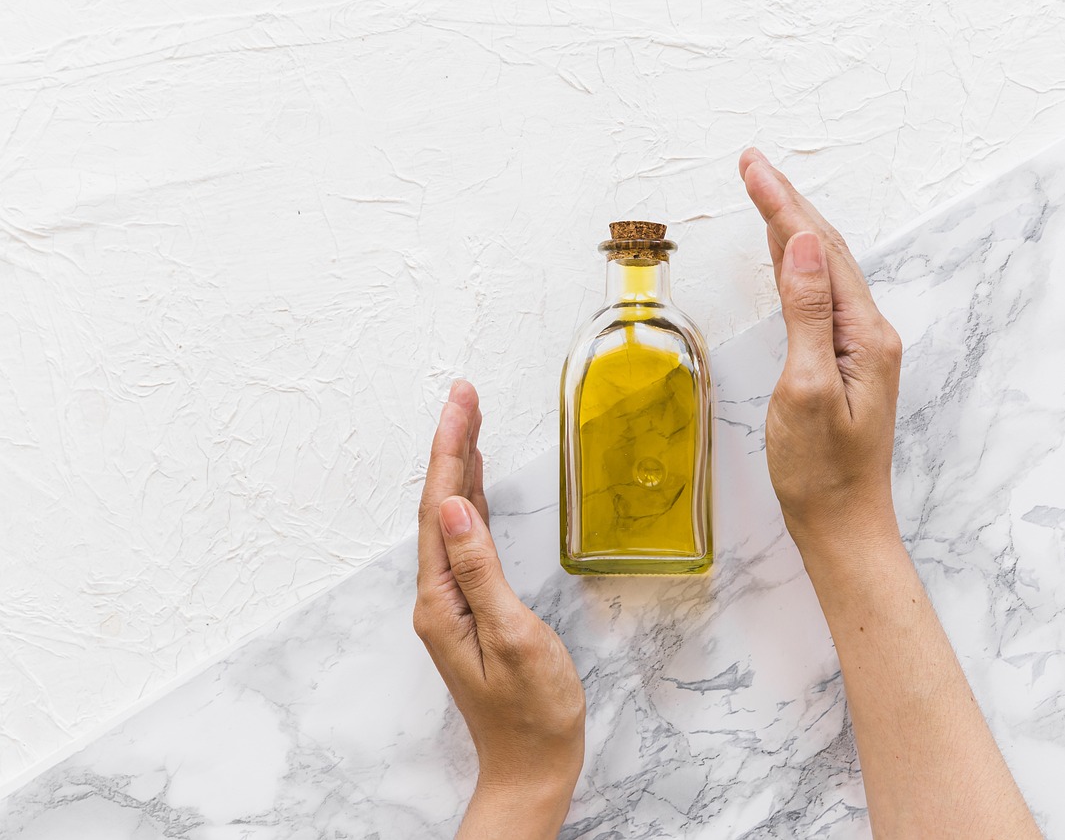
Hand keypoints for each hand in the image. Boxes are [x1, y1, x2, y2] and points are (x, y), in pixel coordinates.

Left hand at [414, 380, 585, 837]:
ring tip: (471, 419)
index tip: (462, 401)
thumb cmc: (533, 711)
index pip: (440, 507)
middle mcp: (439, 595)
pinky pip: (466, 539)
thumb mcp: (512, 637)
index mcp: (443, 598)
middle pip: (438, 504)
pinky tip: (478, 483)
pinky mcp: (473, 608)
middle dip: (451, 444)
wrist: (531, 766)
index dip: (450, 449)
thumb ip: (482, 570)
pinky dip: (472, 501)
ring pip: (451, 518)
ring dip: (459, 467)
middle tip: (466, 392)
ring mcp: (453, 601)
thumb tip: (457, 508)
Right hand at [739, 149, 903, 551]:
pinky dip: (797, 263)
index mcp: (864, 334)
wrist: (842, 525)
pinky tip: (785, 254)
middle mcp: (870, 332)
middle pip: (826, 249)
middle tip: (751, 164)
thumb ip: (807, 313)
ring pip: (825, 268)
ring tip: (764, 191)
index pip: (817, 250)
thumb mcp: (807, 388)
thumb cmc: (821, 471)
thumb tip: (799, 245)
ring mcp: (860, 347)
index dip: (782, 205)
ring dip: (792, 226)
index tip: (752, 167)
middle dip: (787, 202)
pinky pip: (821, 296)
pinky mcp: (846, 363)